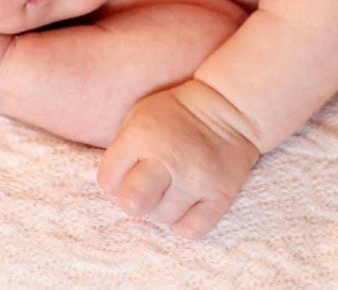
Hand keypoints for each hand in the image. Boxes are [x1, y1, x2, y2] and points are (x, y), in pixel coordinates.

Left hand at [96, 78, 260, 239]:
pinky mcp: (221, 194)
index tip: (130, 169)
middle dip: (134, 198)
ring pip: (162, 218)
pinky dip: (185, 222)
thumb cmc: (176, 115)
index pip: (108, 181)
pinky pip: (191, 229)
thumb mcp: (139, 116)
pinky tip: (187, 203)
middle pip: (133, 202)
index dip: (115, 178)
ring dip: (162, 207)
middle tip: (148, 186)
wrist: (230, 108)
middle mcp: (171, 156)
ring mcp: (198, 177)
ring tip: (171, 188)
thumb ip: (121, 150)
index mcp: (143, 134)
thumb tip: (113, 189)